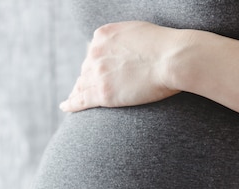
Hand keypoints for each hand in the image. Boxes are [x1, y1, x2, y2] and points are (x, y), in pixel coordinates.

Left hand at [60, 21, 181, 111]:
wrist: (173, 59)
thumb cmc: (166, 46)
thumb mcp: (138, 32)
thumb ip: (124, 40)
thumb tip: (125, 48)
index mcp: (102, 36)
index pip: (93, 52)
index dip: (95, 64)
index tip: (96, 71)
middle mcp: (95, 53)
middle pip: (86, 69)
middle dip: (88, 78)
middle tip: (88, 88)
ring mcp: (97, 74)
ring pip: (81, 85)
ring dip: (79, 92)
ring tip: (74, 100)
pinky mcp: (102, 94)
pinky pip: (80, 100)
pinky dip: (71, 104)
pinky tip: (65, 107)